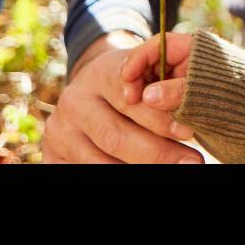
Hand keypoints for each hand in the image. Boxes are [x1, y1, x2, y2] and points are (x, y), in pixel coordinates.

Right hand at [41, 33, 201, 163]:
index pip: (129, 101)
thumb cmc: (130, 81)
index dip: (160, 119)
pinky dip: (117, 174)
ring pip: (102, 161)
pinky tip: (143, 174)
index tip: (188, 132)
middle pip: (116, 136)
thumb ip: (161, 85)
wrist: (90, 87)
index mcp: (99, 74)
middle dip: (158, 152)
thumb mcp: (145, 70)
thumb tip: (185, 112)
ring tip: (174, 170)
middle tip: (192, 162)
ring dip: (141, 168)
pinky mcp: (52, 156)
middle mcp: (74, 102)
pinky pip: (85, 173)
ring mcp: (59, 132)